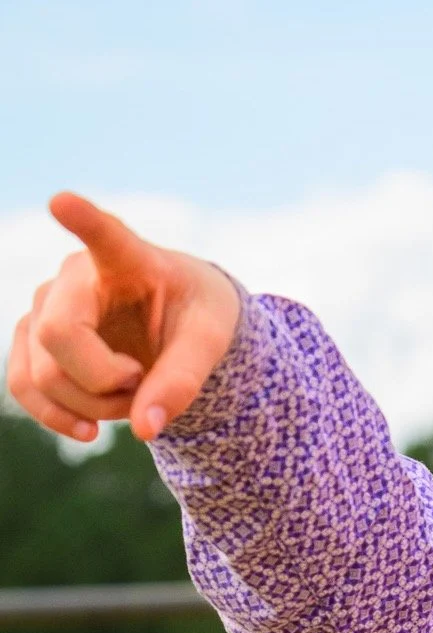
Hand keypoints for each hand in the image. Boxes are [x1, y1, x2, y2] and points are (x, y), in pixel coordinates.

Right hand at [6, 192, 240, 444]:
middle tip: (142, 383)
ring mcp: (45, 307)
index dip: (82, 221)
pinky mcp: (32, 340)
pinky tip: (90, 430)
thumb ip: (183, 381)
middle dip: (104, 385)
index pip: (104, 235)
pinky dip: (57, 418)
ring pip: (42, 373)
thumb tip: (145, 429)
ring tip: (130, 398)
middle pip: (58, 337)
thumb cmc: (194, 317)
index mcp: (127, 259)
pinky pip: (23, 386)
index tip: (62, 201)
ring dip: (91, 407)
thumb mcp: (209, 343)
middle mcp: (73, 276)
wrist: (177, 324)